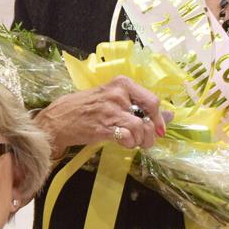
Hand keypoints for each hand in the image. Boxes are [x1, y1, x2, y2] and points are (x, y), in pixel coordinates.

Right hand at [33, 76, 167, 154]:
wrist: (58, 120)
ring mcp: (110, 110)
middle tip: (144, 140)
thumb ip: (139, 105)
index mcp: (121, 84)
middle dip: (151, 132)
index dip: (159, 118)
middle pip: (149, 115)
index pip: (152, 100)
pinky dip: (129, 143)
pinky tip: (122, 142)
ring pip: (140, 128)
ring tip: (131, 142)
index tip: (158, 129)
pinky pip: (127, 137)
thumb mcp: (112, 99)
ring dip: (139, 140)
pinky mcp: (103, 127)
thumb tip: (170, 116)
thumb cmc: (86, 108)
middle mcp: (118, 94)